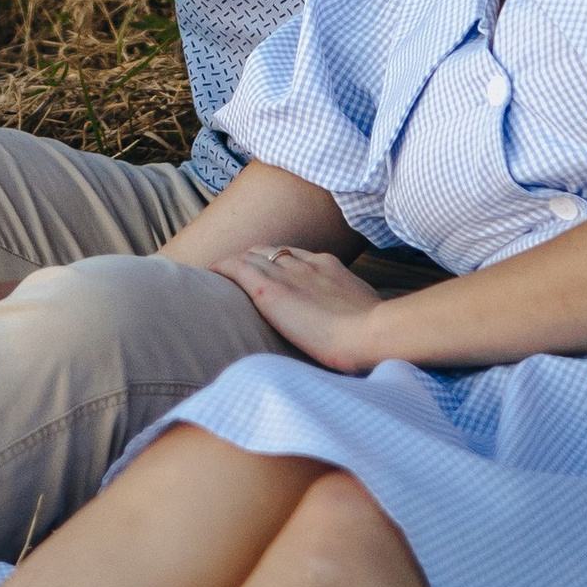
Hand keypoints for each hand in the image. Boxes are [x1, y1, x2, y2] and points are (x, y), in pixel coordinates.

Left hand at [203, 241, 390, 370]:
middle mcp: (306, 263)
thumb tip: (357, 329)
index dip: (280, 263)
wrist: (372, 334)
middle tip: (240, 273)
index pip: (296, 256)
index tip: (272, 273)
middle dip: (255, 259)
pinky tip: (211, 271)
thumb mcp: (367, 313)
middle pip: (272, 251)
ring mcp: (287, 274)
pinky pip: (237, 268)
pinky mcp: (270, 290)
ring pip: (252, 256)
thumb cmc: (376, 336)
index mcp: (330, 266)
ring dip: (237, 264)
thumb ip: (353, 313)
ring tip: (222, 274)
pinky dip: (223, 267)